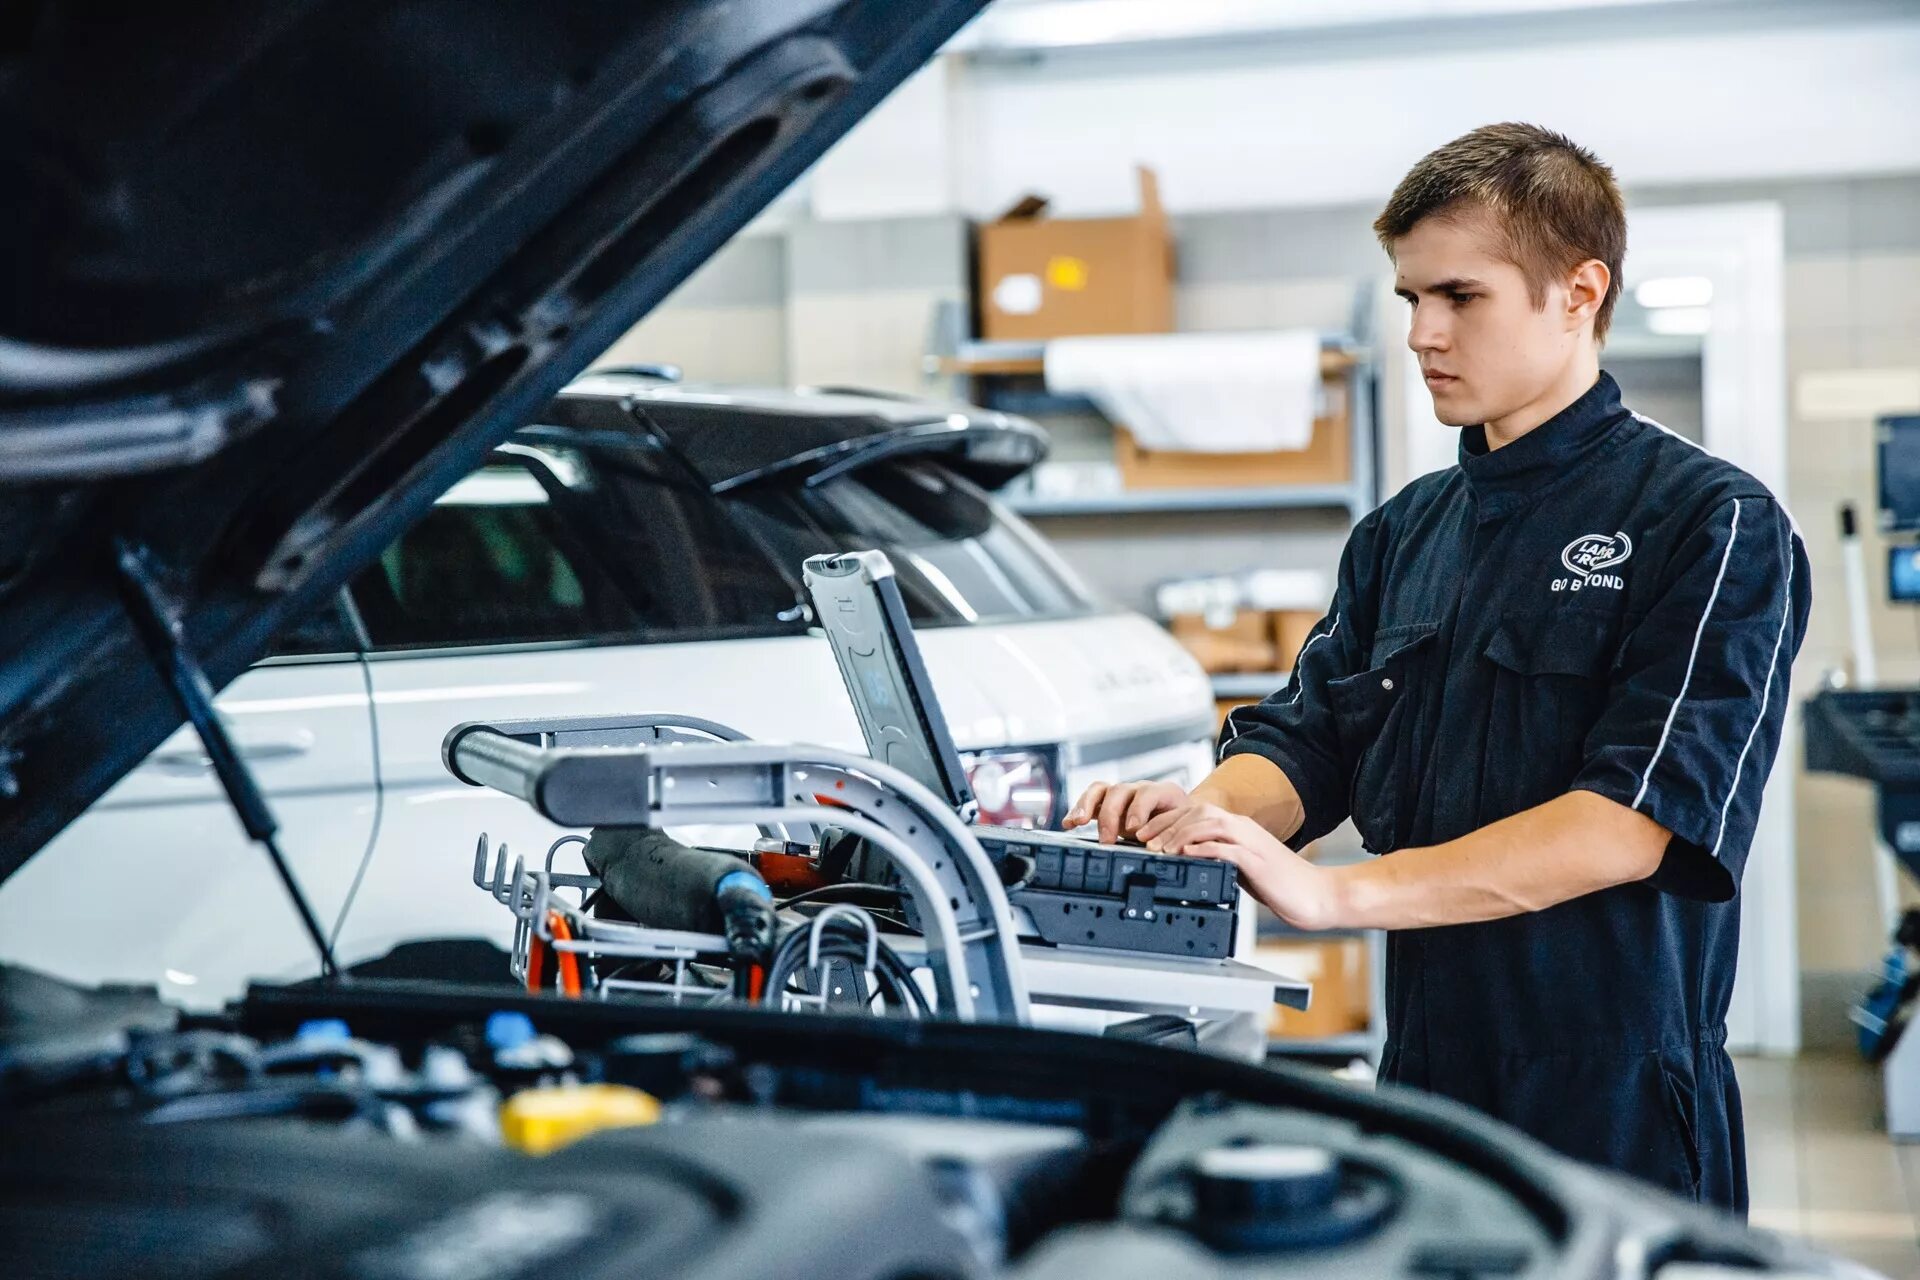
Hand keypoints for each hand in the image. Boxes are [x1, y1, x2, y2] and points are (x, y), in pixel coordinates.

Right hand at [1063, 779, 1188, 844]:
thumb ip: (1176, 838)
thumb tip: (1167, 854)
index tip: (1133, 829)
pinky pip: (1090, 800)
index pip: (1148, 793)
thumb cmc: (1184, 825)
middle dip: (1110, 815)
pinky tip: (1068, 824)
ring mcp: (1123, 796)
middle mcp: (1140, 790)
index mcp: (1164, 793)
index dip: (1139, 809)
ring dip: (1086, 805)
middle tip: (1107, 839)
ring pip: (1100, 790)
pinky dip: (1077, 810)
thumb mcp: (1185, 830)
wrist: (1182, 818)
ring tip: (1077, 822)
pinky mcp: (1109, 804)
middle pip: (1120, 790)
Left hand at [1142, 806, 1339, 930]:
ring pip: (1209, 824)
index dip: (1167, 820)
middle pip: (1198, 812)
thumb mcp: (1242, 866)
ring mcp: (1252, 843)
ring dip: (1180, 834)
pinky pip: (1228, 847)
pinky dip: (1206, 848)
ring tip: (1159, 848)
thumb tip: (1190, 859)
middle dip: (1166, 824)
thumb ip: (1220, 858)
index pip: (1196, 812)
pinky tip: (1188, 854)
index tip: (1145, 833)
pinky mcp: (1258, 861)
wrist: (1316, 896)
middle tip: (1143, 840)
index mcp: (1239, 828)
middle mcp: (1244, 829)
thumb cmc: (1281, 884)